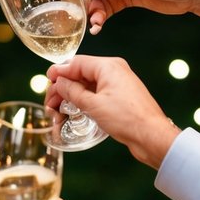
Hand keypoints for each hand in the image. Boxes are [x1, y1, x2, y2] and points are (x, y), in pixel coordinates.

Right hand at [46, 55, 179, 168]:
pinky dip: (84, 100)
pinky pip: (97, 93)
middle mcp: (114, 70)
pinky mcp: (120, 97)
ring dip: (72, 96)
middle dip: (63, 88)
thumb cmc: (127, 119)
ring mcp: (118, 84)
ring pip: (88, 85)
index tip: (47, 80)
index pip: (76, 63)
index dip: (59, 72)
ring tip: (58, 112)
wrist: (152, 136)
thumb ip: (72, 91)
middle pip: (80, 74)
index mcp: (108, 66)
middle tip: (50, 104)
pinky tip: (74, 110)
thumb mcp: (93, 104)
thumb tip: (59, 82)